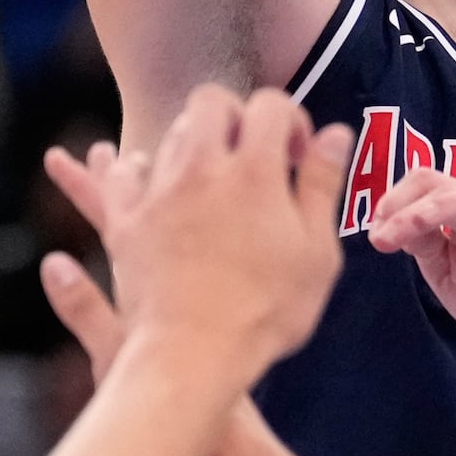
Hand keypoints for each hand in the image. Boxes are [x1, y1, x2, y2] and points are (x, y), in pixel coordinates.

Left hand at [39, 87, 351, 393]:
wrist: (192, 355)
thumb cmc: (265, 311)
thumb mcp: (316, 253)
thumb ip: (323, 185)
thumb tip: (336, 132)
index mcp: (256, 171)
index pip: (271, 105)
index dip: (291, 120)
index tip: (298, 155)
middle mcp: (201, 167)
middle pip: (210, 101)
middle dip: (233, 114)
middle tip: (249, 151)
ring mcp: (158, 192)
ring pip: (170, 135)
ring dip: (193, 143)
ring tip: (210, 177)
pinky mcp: (125, 222)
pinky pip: (119, 177)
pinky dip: (133, 171)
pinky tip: (146, 181)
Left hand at [366, 169, 455, 375]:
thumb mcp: (450, 279)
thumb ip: (426, 248)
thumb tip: (389, 225)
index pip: (428, 186)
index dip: (396, 201)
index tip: (376, 234)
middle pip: (446, 185)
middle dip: (407, 207)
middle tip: (382, 236)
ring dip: (442, 208)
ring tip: (414, 225)